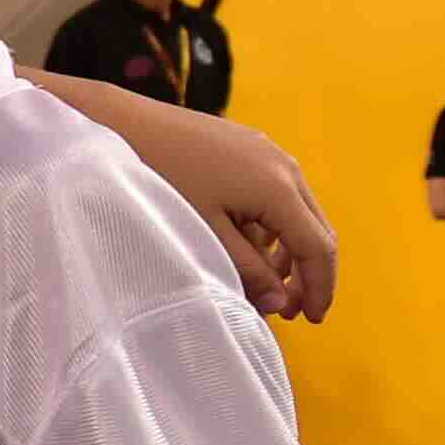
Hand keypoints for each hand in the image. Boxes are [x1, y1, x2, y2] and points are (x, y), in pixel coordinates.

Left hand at [151, 109, 339, 320]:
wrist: (125, 124)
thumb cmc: (160, 179)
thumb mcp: (203, 234)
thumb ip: (246, 271)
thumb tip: (280, 303)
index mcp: (279, 188)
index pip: (318, 248)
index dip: (319, 289)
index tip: (310, 320)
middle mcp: (284, 165)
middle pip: (316, 229)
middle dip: (307, 274)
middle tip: (289, 311)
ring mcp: (267, 151)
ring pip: (297, 212)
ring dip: (289, 251)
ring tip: (266, 284)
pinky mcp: (249, 146)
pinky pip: (276, 194)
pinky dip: (271, 226)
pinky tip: (246, 247)